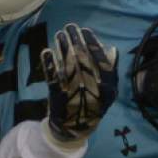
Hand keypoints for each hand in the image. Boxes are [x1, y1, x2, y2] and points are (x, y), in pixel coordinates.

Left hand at [41, 24, 118, 142]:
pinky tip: (47, 51)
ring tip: (59, 35)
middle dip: (75, 41)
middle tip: (69, 27)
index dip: (93, 44)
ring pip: (68, 67)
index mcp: (107, 89)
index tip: (85, 30)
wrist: (74, 130)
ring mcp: (74, 96)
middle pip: (83, 61)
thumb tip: (111, 50)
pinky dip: (49, 63)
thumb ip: (110, 72)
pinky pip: (53, 78)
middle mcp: (92, 92)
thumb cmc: (93, 105)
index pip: (101, 61)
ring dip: (63, 48)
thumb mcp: (108, 92)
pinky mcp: (58, 99)